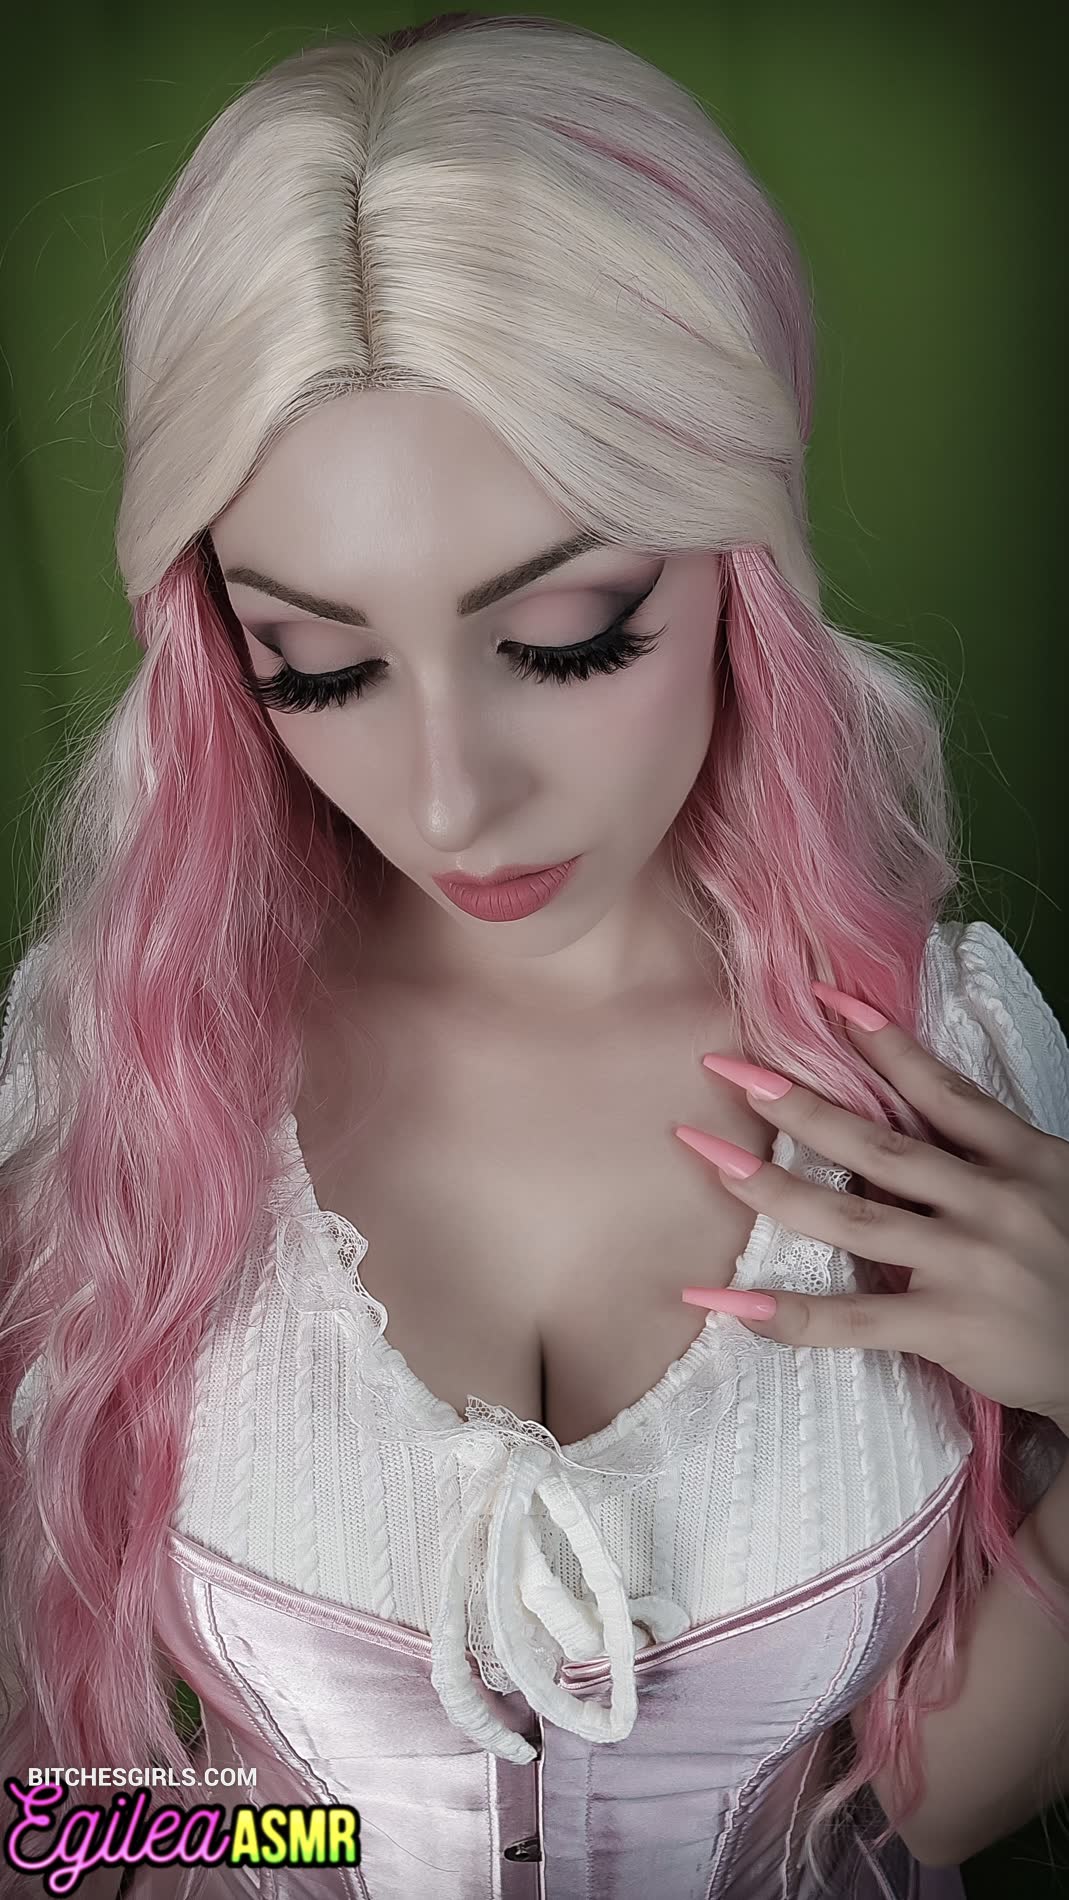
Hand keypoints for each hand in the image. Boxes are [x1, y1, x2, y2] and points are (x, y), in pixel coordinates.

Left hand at [673, 982, 1068, 1432]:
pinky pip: (853, 1320)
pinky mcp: (949, 1325)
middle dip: (797, 1104)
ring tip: (712, 1158)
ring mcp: (967, 1263)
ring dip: (773, 1187)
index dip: (881, 1042)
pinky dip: (788, 1314)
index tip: (825, 998)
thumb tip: (894, 1126)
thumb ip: (983, 1156)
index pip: (940, 1088)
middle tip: (728, 1069)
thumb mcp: (1052, 1187)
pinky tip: (730, 1304)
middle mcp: (990, 1200)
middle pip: (877, 1144)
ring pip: (852, 1218)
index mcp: (1020, 1156)